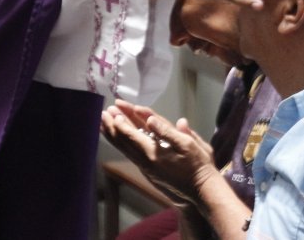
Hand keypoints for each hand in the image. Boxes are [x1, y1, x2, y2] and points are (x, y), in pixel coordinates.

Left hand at [99, 100, 218, 205]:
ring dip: (114, 135)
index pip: (134, 135)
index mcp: (155, 153)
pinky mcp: (149, 172)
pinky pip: (130, 155)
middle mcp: (146, 161)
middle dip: (113, 126)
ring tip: (102, 124)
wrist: (201, 192)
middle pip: (125, 142)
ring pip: (125, 149)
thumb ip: (169, 131)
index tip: (114, 112)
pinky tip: (117, 140)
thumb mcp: (188, 145)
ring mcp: (146, 168)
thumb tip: (151, 120)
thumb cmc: (199, 166)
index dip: (122, 123)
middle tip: (103, 113)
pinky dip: (121, 145)